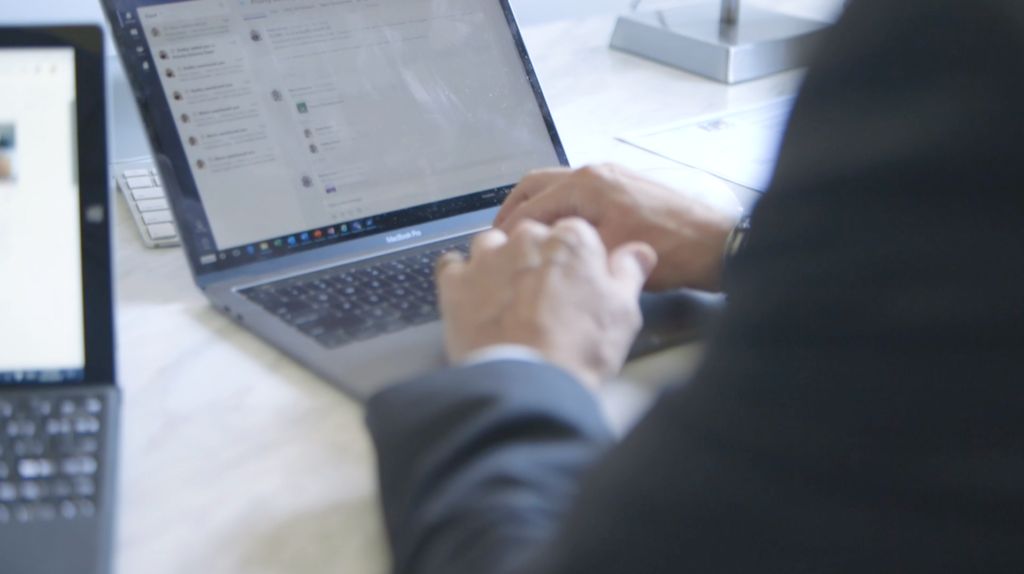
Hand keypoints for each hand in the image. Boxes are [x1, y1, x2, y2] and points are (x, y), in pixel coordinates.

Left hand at [435, 218, 656, 391]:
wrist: (529, 382)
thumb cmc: (578, 349)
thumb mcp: (623, 312)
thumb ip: (628, 273)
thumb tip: (637, 252)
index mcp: (572, 240)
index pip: (573, 235)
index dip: (573, 262)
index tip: (573, 283)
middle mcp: (527, 238)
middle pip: (531, 237)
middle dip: (535, 261)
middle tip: (542, 299)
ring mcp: (488, 258)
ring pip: (491, 245)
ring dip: (497, 263)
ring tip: (506, 298)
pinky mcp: (456, 282)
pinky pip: (451, 265)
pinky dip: (460, 277)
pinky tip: (471, 296)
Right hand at [494, 164, 739, 291]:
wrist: (717, 245)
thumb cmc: (672, 251)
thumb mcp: (609, 254)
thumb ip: (564, 246)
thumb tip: (533, 249)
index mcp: (588, 184)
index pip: (531, 206)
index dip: (510, 233)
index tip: (498, 253)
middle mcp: (596, 172)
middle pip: (535, 185)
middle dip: (512, 211)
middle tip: (497, 239)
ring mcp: (611, 176)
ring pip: (555, 186)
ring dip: (534, 208)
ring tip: (522, 236)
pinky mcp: (623, 187)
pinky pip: (576, 192)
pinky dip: (556, 207)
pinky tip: (556, 232)